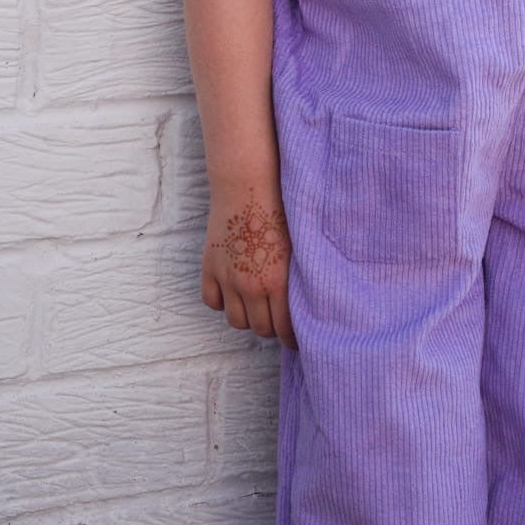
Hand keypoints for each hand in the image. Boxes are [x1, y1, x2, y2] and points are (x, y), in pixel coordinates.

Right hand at [201, 182, 297, 348]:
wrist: (248, 184)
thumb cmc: (281, 209)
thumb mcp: (299, 245)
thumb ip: (301, 277)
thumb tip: (314, 303)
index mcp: (278, 281)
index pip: (285, 329)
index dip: (292, 339)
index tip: (297, 340)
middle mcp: (251, 285)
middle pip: (260, 328)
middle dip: (271, 328)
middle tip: (277, 320)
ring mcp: (228, 278)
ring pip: (236, 320)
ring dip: (247, 317)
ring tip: (257, 305)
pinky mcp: (210, 267)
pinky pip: (212, 302)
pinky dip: (222, 301)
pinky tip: (233, 290)